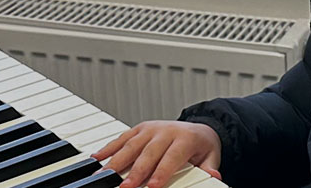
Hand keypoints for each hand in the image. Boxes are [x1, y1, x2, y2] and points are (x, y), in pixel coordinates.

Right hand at [93, 120, 222, 187]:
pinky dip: (108, 148)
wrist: (198, 127)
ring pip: (130, 146)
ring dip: (115, 162)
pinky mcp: (138, 129)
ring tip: (103, 176)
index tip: (151, 186)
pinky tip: (96, 159)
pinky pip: (121, 139)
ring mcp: (150, 129)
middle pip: (148, 153)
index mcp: (184, 139)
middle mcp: (165, 131)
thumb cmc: (201, 147)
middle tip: (125, 187)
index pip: (171, 157)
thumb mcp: (211, 157)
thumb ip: (209, 167)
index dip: (161, 172)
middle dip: (135, 172)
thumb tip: (214, 176)